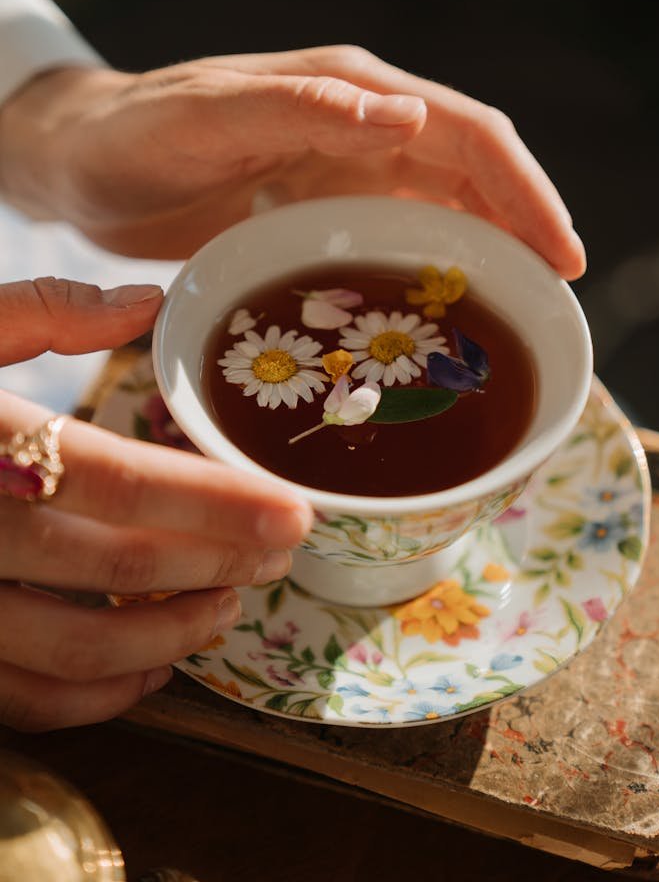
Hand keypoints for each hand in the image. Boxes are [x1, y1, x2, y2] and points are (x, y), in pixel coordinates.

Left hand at [0, 46, 584, 277]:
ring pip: (443, 204)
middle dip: (523, 225)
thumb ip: (301, 108)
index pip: (466, 132)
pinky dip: (433, 262)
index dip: (522, 190)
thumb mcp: (208, 118)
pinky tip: (446, 302)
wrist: (86, 162)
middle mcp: (361, 124)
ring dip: (487, 248)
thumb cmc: (135, 134)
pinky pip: (398, 231)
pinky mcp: (325, 204)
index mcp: (349, 90)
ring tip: (519, 307)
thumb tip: (407, 117)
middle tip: (557, 295)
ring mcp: (345, 166)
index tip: (559, 253)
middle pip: (471, 172)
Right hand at [0, 278, 310, 729]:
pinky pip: (19, 700)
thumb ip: (43, 308)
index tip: (292, 512)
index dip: (218, 501)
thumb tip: (149, 297)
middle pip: (116, 567)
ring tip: (228, 611)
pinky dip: (94, 698)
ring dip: (168, 639)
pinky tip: (147, 672)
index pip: (121, 478)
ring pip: (74, 651)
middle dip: (216, 566)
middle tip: (281, 556)